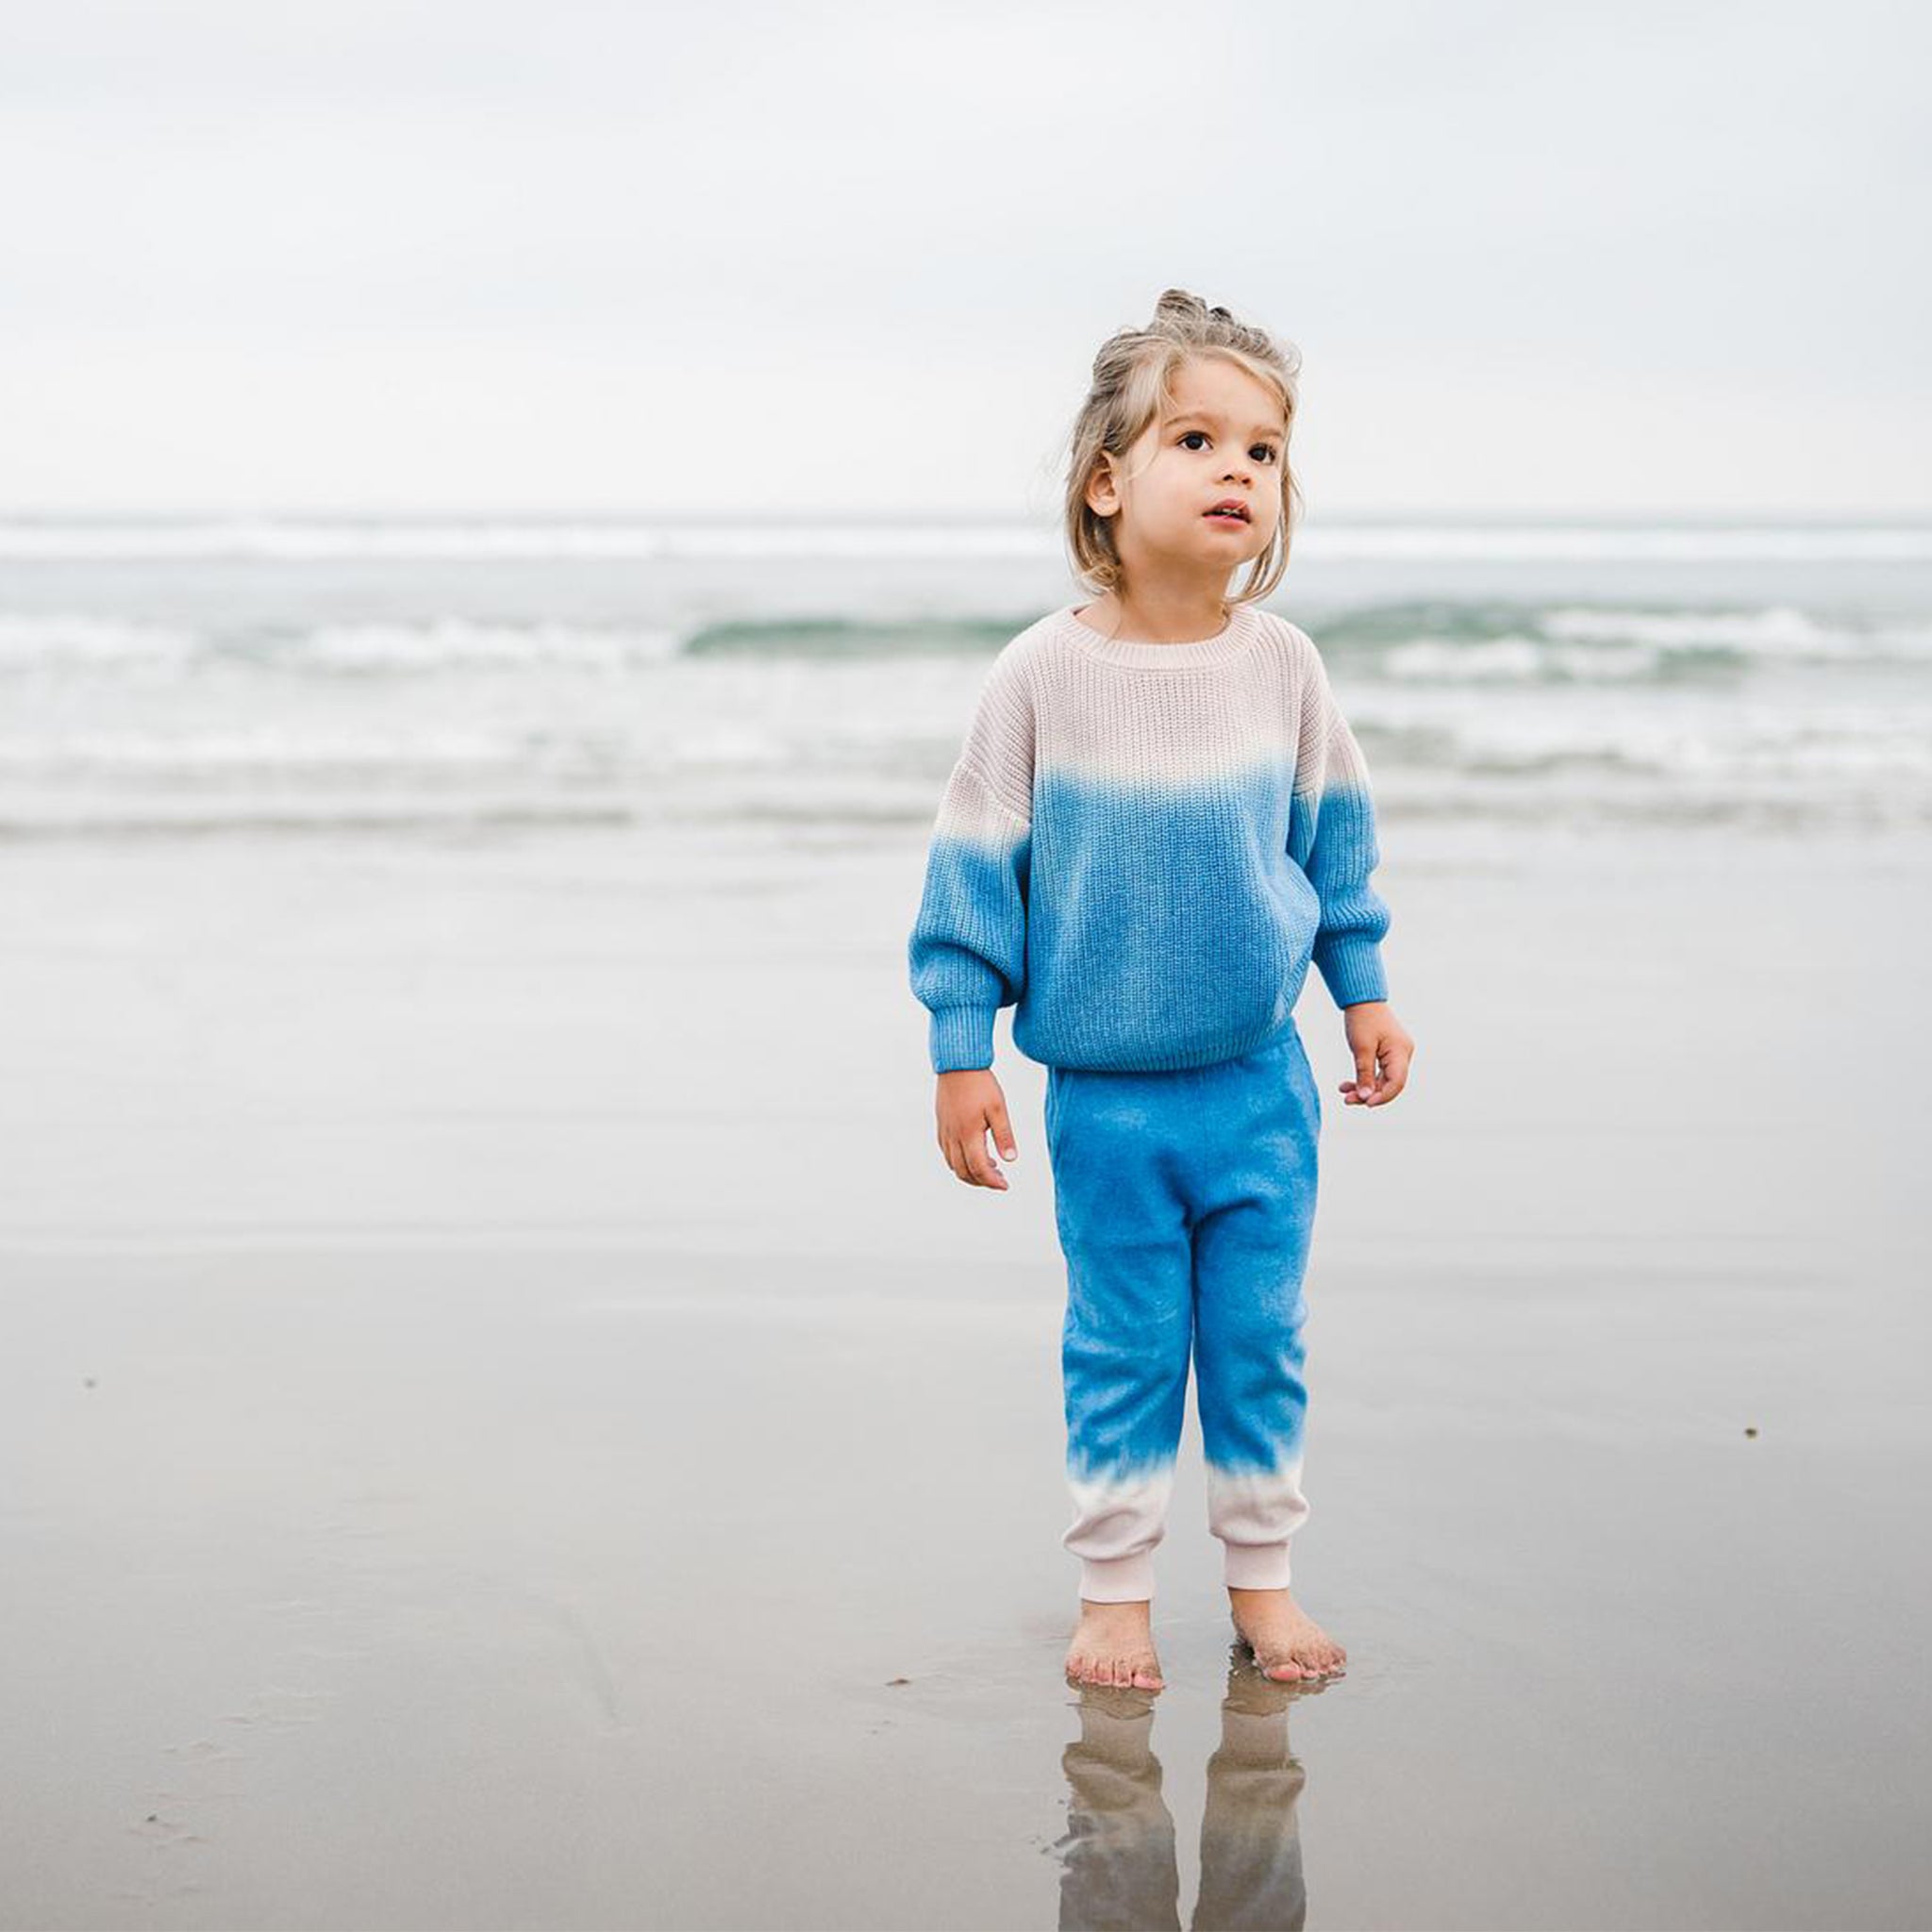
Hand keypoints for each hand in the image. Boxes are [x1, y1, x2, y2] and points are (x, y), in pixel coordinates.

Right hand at [935, 1068, 1019, 1188]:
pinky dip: (958, 1162)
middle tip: (1000, 1180)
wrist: (957, 1065)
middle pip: (964, 1172)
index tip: (1005, 1185)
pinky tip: (973, 1154)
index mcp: (969, 1133)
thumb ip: (1004, 1136)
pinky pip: (946, 1153)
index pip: (979, 1168)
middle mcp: (953, 1136)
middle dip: (982, 1181)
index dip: (992, 1181)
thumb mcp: (998, 1109)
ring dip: (970, 1173)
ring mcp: (945, 1132)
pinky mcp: (941, 1125)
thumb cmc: (981, 1084)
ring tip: (990, 1168)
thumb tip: (1011, 1160)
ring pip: (953, 1165)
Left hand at [1339, 1001, 1413, 1106]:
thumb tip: (1366, 1098)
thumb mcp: (1361, 1049)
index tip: (1364, 1103)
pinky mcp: (1389, 1053)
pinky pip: (1380, 1072)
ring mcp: (1398, 1053)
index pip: (1397, 1083)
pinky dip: (1366, 1078)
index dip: (1382, 1096)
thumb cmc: (1362, 1019)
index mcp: (1401, 1051)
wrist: (1362, 999)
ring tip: (1345, 1092)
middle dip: (1369, 1094)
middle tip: (1347, 1100)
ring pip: (1383, 1080)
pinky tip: (1349, 1084)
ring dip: (1365, 1088)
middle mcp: (1403, 1053)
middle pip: (1390, 1084)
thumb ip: (1365, 1074)